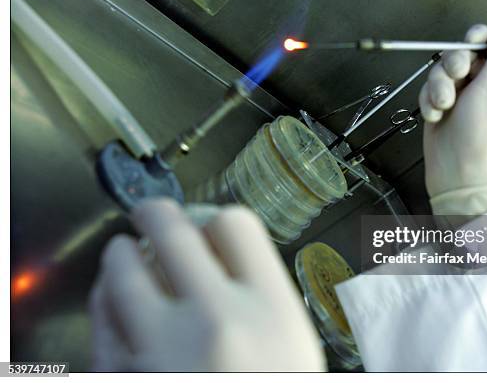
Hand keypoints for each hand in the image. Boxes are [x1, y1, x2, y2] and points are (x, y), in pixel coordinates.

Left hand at [89, 199, 324, 370]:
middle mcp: (217, 323)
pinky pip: (101, 319)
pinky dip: (103, 298)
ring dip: (120, 253)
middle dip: (157, 214)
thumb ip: (262, 296)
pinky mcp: (124, 376)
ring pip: (122, 269)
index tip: (207, 225)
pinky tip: (113, 296)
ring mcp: (163, 352)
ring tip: (125, 253)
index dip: (217, 218)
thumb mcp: (291, 347)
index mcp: (271, 312)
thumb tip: (218, 252)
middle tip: (152, 216)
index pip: (235, 225)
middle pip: (173, 230)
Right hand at [419, 20, 486, 215]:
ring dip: (439, 86)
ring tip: (444, 105)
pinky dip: (430, 102)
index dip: (479, 40)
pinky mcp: (443, 108)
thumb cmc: (484, 133)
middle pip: (464, 54)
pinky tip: (436, 116)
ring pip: (443, 72)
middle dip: (455, 65)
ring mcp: (464, 98)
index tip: (470, 44)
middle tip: (457, 77)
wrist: (459, 173)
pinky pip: (430, 90)